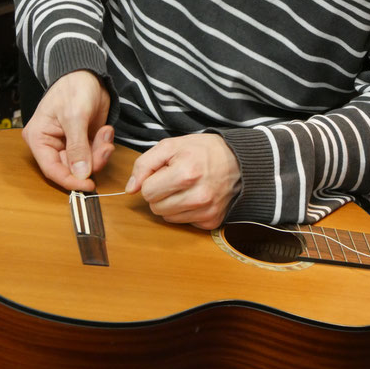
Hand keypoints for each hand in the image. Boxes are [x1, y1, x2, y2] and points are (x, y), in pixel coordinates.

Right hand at [22, 70, 114, 191]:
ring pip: (86, 163)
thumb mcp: (75, 116)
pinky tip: (105, 130)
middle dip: (92, 161)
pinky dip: (103, 146)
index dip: (70, 181)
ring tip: (105, 132)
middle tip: (105, 148)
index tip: (89, 186)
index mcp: (39, 138)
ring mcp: (69, 144)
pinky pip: (95, 154)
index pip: (52, 169)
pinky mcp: (84, 142)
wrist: (88, 74)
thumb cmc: (74, 89)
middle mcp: (51, 145)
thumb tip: (80, 174)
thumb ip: (77, 146)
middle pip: (71, 169)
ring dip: (100, 152)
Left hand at [126, 134, 240, 229]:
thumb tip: (131, 189)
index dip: (152, 180)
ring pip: (168, 218)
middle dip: (159, 194)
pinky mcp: (212, 221)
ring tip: (185, 188)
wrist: (239, 160)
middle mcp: (198, 196)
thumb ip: (145, 164)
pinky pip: (184, 223)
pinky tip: (196, 196)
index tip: (164, 172)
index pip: (147, 192)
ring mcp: (207, 210)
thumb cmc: (202, 150)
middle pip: (156, 208)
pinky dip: (185, 211)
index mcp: (186, 173)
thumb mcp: (171, 146)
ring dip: (171, 204)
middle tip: (174, 180)